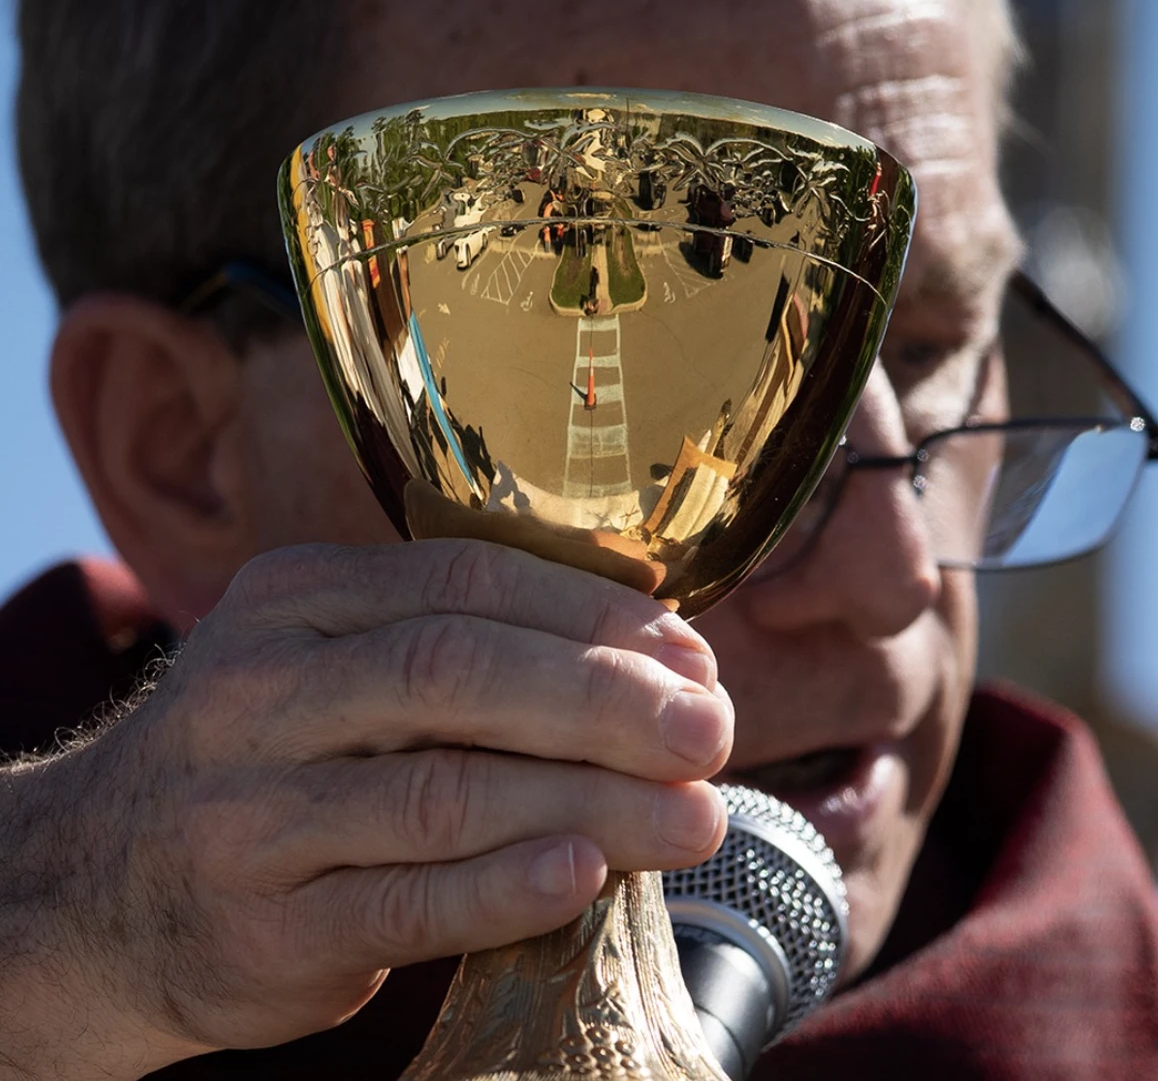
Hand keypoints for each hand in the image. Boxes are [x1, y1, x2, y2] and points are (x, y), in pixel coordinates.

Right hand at [0, 539, 730, 1076]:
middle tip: (711, 731)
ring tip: (691, 816)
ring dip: (587, 799)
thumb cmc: (270, 756)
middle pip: (458, 671)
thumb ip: (458, 649)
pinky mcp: (261, 925)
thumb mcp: (332, 665)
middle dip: (604, 698)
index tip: (687, 654)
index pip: (467, 580)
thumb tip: (648, 661)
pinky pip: (401, 899)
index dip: (592, 614)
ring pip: (443, 790)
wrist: (97, 886)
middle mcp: (265, 688)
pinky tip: (583, 871)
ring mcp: (251, 808)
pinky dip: (502, 885)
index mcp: (298, 600)